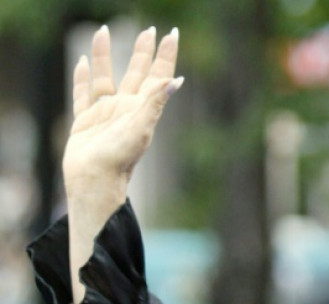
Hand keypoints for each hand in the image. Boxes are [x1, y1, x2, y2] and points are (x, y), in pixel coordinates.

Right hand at [63, 25, 181, 203]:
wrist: (94, 179)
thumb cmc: (120, 156)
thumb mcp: (142, 126)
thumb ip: (156, 101)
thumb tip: (177, 79)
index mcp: (143, 107)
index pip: (158, 74)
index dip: (165, 55)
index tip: (172, 34)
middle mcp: (126, 108)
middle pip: (137, 72)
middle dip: (143, 51)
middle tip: (150, 30)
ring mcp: (105, 113)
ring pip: (106, 76)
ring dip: (105, 55)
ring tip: (103, 31)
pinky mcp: (85, 121)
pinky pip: (83, 94)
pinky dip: (82, 78)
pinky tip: (83, 63)